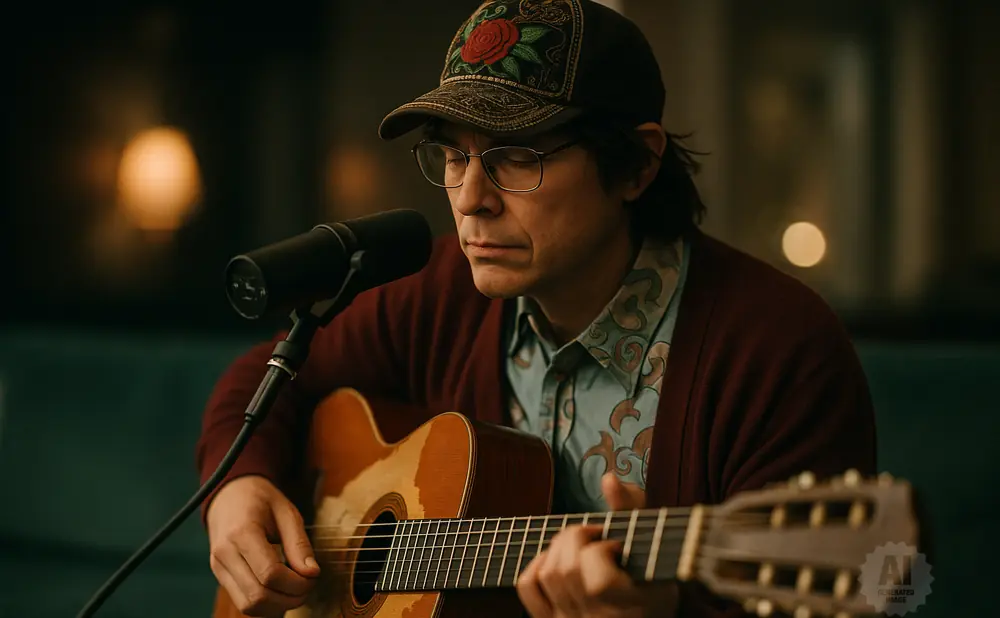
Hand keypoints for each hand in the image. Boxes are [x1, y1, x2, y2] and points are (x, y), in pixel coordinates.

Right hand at [206, 475, 319, 616]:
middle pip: (258, 596)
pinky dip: (265, 604)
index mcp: (241, 533)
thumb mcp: (287, 512)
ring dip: (277, 606)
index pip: (270, 574)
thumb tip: (312, 573)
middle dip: (290, 598)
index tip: (313, 576)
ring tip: (295, 590)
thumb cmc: (261, 500)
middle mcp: (224, 554)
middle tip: (308, 586)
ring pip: (248, 606)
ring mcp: (218, 568)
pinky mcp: (220, 577)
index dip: (296, 583)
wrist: (229, 495)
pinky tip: (280, 591)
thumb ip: (299, 543)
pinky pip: (243, 602)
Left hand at [516, 472, 677, 617]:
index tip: (616, 544)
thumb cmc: (649, 577)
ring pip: (548, 575)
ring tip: (580, 544)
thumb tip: (609, 479)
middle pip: (567, 571)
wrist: (637, 610)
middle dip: (578, 537)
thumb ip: (632, 509)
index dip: (603, 551)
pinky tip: (555, 557)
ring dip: (559, 547)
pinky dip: (536, 564)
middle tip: (595, 534)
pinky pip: (529, 586)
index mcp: (629, 608)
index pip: (599, 583)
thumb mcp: (651, 547)